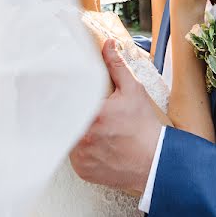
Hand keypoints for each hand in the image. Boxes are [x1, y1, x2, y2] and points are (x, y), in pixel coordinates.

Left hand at [69, 39, 163, 194]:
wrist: (154, 160)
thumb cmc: (143, 127)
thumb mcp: (132, 91)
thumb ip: (116, 67)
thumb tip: (107, 46)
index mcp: (92, 114)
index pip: (65, 100)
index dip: (62, 96)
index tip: (62, 93)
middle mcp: (82, 137)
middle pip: (64, 119)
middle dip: (71, 113)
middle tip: (86, 112)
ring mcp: (80, 156)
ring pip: (67, 137)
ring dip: (75, 131)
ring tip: (94, 129)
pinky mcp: (82, 170)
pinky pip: (73, 156)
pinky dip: (81, 150)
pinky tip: (95, 144)